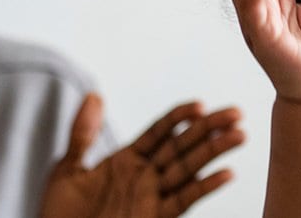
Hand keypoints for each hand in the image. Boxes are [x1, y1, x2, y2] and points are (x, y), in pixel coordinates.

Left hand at [39, 93, 244, 217]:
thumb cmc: (61, 216)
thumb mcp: (68, 169)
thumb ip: (83, 133)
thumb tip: (93, 95)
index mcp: (127, 160)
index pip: (160, 131)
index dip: (180, 117)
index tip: (200, 105)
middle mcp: (145, 176)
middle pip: (183, 146)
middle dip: (209, 129)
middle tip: (236, 113)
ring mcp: (152, 197)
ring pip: (189, 168)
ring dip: (215, 152)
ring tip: (239, 135)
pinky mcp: (154, 217)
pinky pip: (183, 200)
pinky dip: (205, 187)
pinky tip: (225, 173)